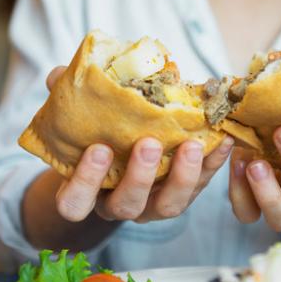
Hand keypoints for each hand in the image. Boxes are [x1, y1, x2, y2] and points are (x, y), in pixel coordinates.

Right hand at [45, 66, 233, 223]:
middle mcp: (120, 203)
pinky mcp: (186, 192)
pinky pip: (202, 184)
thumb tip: (58, 76)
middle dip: (139, 176)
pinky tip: (222, 138)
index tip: (99, 149)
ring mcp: (154, 203)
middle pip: (127, 205)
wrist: (130, 141)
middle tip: (148, 144)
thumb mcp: (80, 113)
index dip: (85, 182)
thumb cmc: (99, 129)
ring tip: (192, 144)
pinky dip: (214, 162)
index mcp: (87, 189)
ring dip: (182, 176)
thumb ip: (66, 96)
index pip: (75, 203)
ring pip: (169, 205)